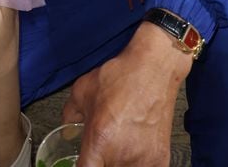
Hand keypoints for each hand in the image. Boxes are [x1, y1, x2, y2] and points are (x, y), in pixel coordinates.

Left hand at [63, 22, 192, 166]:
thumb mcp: (83, 90)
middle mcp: (120, 156)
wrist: (153, 69)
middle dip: (100, 162)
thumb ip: (70, 114)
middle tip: (102, 148)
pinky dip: (137, 163)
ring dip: (118, 163)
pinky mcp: (160, 160)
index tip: (83, 161)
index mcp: (98, 141)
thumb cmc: (121, 77)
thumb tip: (68, 128)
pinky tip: (134, 150)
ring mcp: (142, 161)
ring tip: (119, 145)